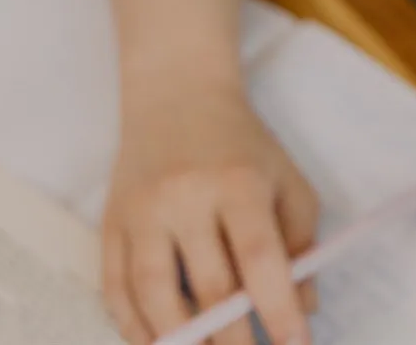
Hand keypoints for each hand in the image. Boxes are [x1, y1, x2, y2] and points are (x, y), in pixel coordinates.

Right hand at [101, 71, 318, 344]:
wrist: (177, 95)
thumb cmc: (243, 145)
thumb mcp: (286, 181)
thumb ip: (301, 243)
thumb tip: (304, 308)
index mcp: (238, 182)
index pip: (258, 258)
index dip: (277, 309)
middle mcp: (184, 195)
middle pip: (206, 285)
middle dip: (231, 339)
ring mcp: (141, 209)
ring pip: (153, 292)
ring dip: (180, 340)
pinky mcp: (111, 221)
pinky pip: (115, 284)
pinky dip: (133, 324)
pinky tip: (157, 343)